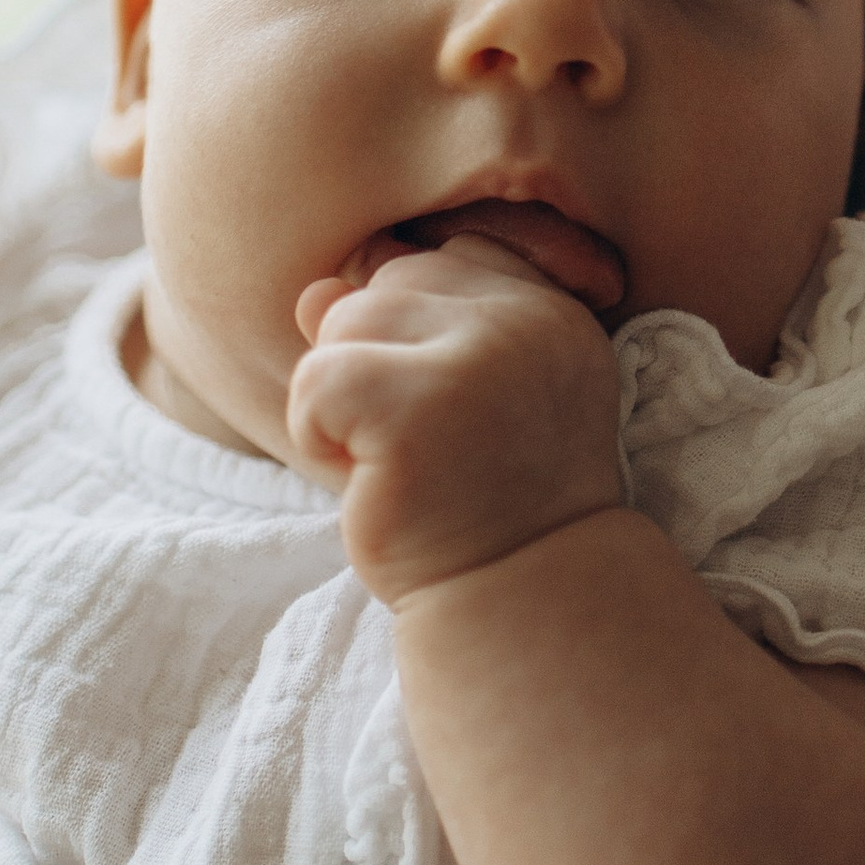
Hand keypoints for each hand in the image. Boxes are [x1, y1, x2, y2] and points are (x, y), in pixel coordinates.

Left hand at [288, 233, 622, 603]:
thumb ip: (402, 331)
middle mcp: (525, 322)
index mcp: (551, 312)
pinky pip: (315, 378)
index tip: (447, 416)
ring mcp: (474, 361)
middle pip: (386, 285)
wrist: (517, 601)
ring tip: (395, 464)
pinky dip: (316, 434)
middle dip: (375, 367)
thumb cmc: (485, 503)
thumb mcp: (456, 398)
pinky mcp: (414, 410)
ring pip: (344, 322)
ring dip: (342, 402)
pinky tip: (368, 479)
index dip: (414, 338)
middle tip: (423, 450)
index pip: (441, 263)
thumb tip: (314, 292)